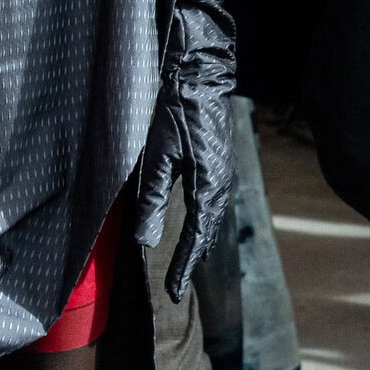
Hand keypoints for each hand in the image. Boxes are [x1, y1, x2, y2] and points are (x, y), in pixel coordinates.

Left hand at [152, 82, 234, 301]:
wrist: (200, 77)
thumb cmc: (176, 112)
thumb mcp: (158, 156)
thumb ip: (152, 199)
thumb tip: (146, 241)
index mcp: (209, 187)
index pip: (196, 239)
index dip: (183, 267)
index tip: (172, 292)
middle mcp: (222, 185)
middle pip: (207, 234)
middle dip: (191, 261)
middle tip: (175, 286)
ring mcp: (224, 175)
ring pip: (212, 220)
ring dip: (199, 244)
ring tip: (185, 264)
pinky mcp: (220, 164)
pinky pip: (213, 205)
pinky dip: (204, 224)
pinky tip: (196, 226)